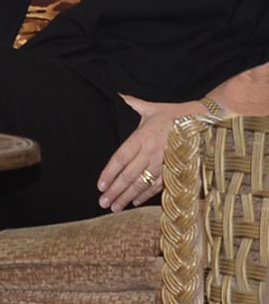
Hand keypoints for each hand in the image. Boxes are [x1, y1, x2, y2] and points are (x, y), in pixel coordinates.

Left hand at [97, 95, 197, 211]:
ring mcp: (163, 163)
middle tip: (103, 202)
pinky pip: (158, 186)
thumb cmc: (174, 113)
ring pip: (142, 184)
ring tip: (115, 207)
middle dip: (115, 191)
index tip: (100, 185)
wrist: (203, 121)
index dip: (109, 173)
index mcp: (142, 137)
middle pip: (129, 175)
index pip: (121, 158)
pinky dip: (146, 195)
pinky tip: (135, 202)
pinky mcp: (175, 170)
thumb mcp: (151, 108)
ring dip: (127, 197)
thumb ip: (132, 103)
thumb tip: (119, 95)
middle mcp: (151, 152)